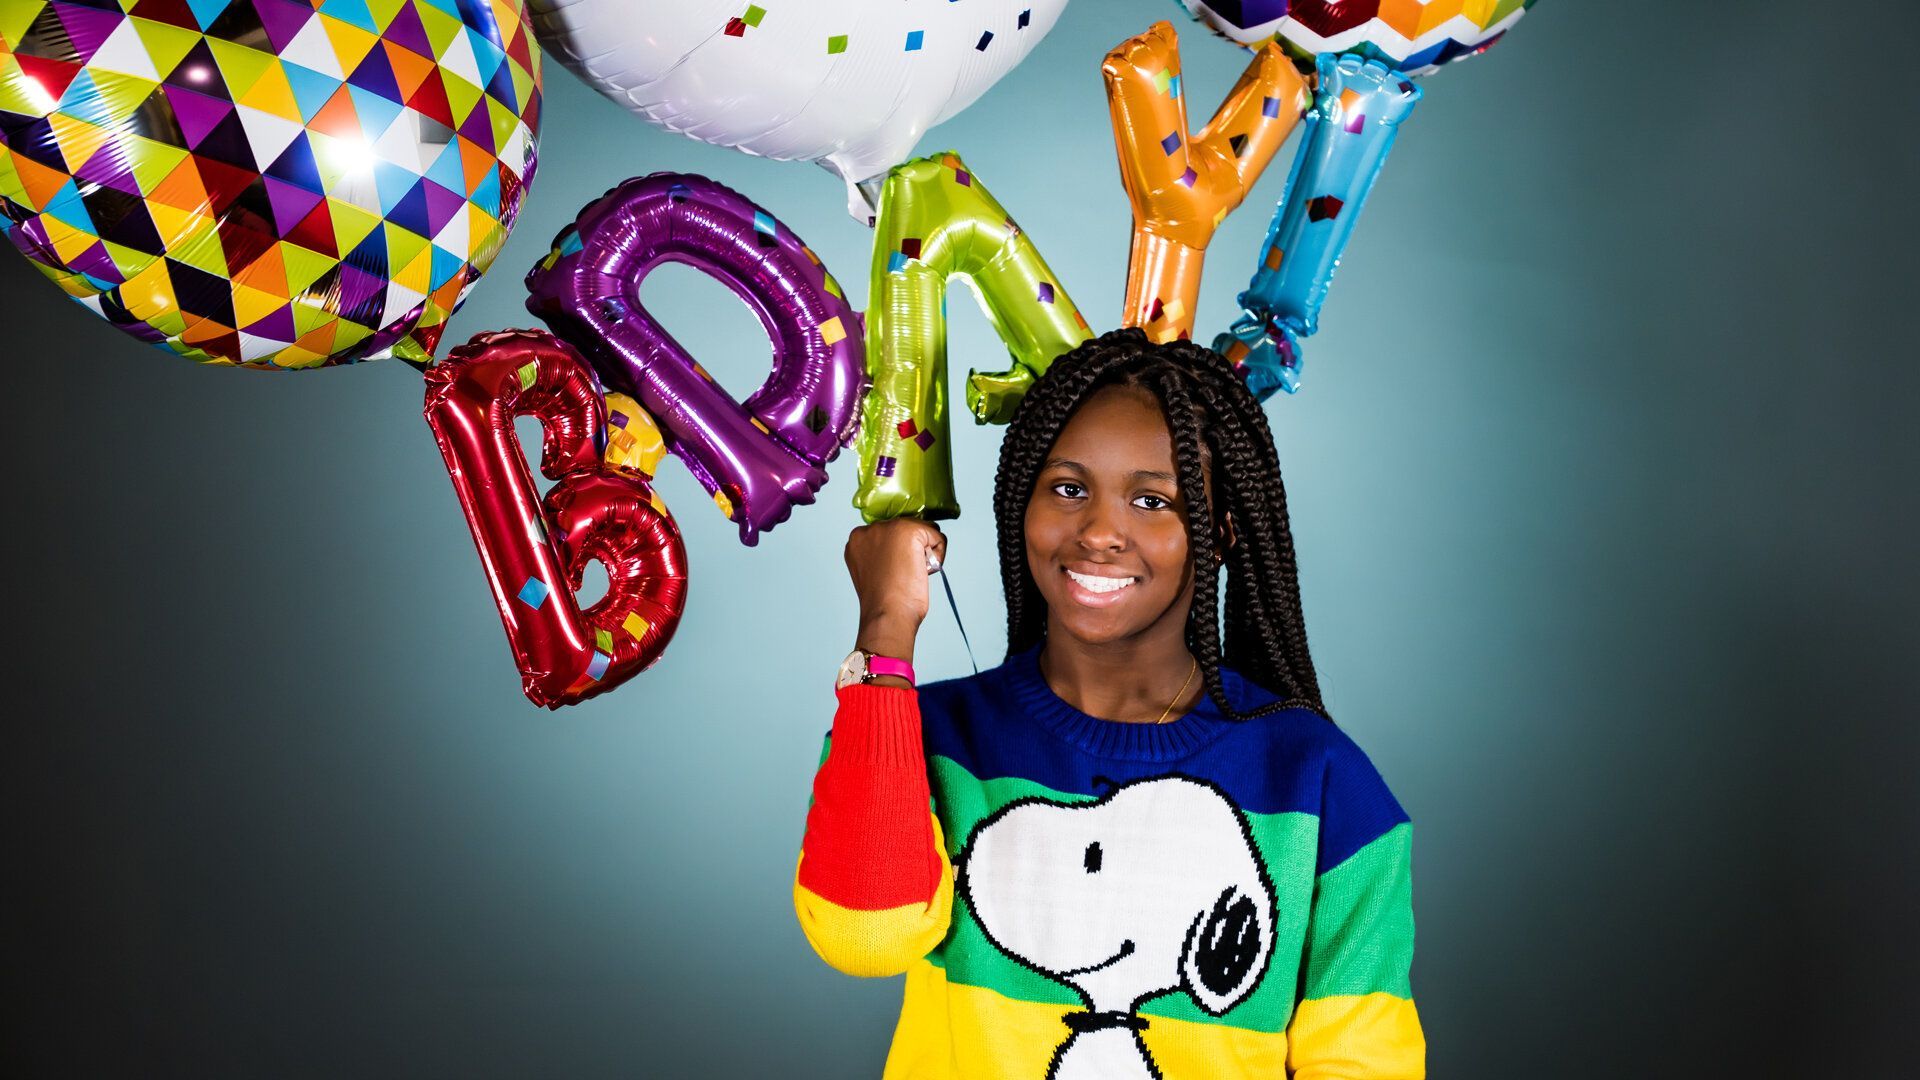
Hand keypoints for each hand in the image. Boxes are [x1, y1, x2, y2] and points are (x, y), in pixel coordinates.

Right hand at [845, 518, 945, 660]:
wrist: (887, 614)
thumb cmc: (883, 602)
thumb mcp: (874, 570)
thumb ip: (883, 554)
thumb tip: (906, 547)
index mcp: (858, 539)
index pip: (891, 533)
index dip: (899, 553)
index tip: (894, 572)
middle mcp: (871, 528)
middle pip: (907, 528)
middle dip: (912, 550)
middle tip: (902, 575)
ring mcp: (889, 527)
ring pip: (924, 530)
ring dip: (925, 552)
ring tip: (911, 573)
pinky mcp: (909, 531)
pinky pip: (937, 536)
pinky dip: (938, 555)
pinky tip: (923, 571)